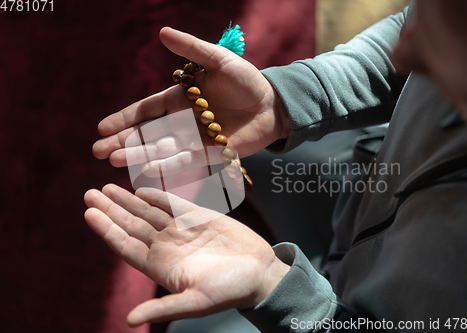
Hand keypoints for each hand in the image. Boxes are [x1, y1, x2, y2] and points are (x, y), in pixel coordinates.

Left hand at [84, 184, 289, 325]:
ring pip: (148, 212)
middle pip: (131, 225)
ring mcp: (183, 231)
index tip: (89, 212)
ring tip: (107, 187)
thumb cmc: (230, 291)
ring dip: (127, 200)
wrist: (261, 274)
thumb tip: (128, 319)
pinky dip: (157, 195)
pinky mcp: (201, 218)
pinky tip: (141, 188)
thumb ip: (163, 306)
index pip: (126, 245)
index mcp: (162, 266)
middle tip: (90, 192)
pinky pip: (173, 204)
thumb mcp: (196, 302)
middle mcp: (168, 246)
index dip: (107, 230)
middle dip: (111, 209)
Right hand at [92, 27, 288, 171]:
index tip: (102, 128)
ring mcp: (196, 139)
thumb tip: (162, 32)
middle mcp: (184, 121)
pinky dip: (167, 165)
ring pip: (161, 149)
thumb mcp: (218, 60)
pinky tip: (147, 169)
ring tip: (114, 160)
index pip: (146, 110)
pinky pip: (186, 161)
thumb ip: (192, 49)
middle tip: (98, 152)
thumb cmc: (246, 80)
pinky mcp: (212, 154)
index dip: (125, 119)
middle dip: (123, 142)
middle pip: (147, 133)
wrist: (273, 103)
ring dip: (138, 155)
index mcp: (181, 99)